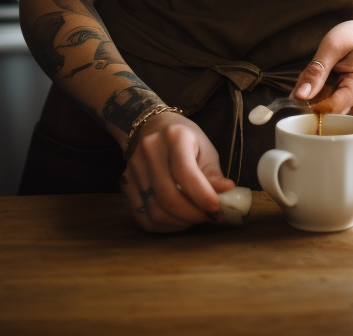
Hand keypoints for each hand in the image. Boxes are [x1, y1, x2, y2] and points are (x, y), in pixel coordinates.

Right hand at [120, 112, 234, 232]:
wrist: (151, 126)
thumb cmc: (184, 138)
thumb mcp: (205, 148)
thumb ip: (214, 174)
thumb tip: (227, 194)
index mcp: (174, 137)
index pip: (185, 173)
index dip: (202, 196)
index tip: (217, 209)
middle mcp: (150, 152)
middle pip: (168, 197)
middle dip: (193, 215)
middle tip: (210, 217)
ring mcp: (134, 169)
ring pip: (154, 212)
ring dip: (179, 223)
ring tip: (195, 218)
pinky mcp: (125, 184)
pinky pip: (143, 218)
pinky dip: (163, 226)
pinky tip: (178, 221)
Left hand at [293, 20, 352, 115]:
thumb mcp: (334, 45)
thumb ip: (316, 71)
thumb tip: (298, 96)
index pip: (325, 111)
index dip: (308, 101)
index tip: (305, 83)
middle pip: (323, 112)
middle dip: (312, 94)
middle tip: (321, 70)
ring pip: (324, 110)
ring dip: (318, 93)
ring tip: (330, 72)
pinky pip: (330, 105)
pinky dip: (324, 92)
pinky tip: (334, 78)